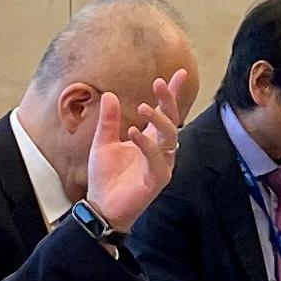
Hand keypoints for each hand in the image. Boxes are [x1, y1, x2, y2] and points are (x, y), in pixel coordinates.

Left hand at [82, 74, 191, 230]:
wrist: (101, 206)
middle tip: (159, 83)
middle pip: (171, 121)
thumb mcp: (102, 143)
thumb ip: (108, 121)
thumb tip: (110, 95)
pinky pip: (157, 158)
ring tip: (144, 107)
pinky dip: (147, 144)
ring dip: (159, 120)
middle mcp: (160, 151)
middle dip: (168, 101)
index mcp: (149, 140)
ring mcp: (161, 165)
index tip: (179, 73)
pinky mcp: (157, 179)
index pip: (165, 113)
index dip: (172, 94)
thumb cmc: (105, 177)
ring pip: (169, 138)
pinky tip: (134, 131)